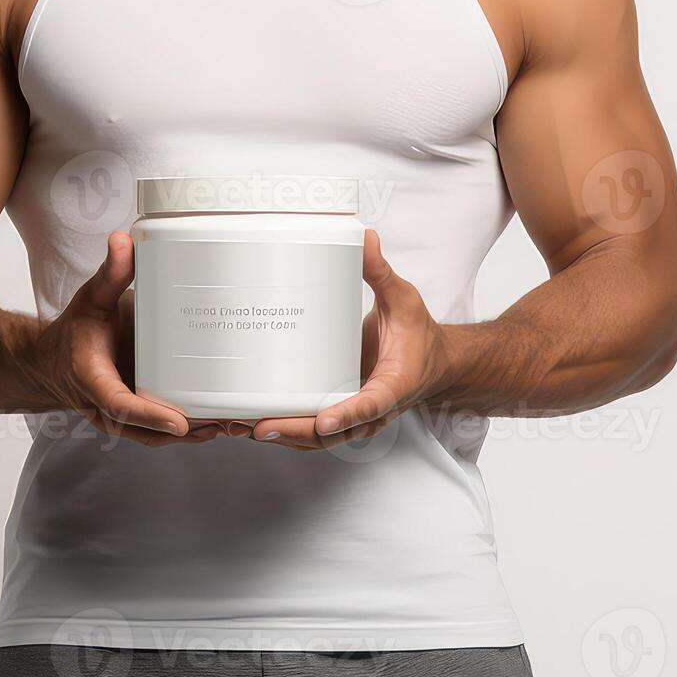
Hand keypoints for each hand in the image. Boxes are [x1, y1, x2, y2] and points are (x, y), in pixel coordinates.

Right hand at [29, 232, 224, 446]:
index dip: (149, 415)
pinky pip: (163, 429)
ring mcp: (124, 418)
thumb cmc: (75, 332)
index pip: (120, 404)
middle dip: (188, 429)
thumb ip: (109, 274)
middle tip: (225, 421)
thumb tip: (123, 240)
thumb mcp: (89, 300)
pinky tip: (220, 421)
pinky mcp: (139, 416)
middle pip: (148, 429)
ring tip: (233, 423)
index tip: (179, 421)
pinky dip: (191, 430)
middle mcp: (107, 408)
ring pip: (159, 435)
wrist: (56, 361)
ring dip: (196, 434)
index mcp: (93, 380)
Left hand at [250, 230, 451, 450]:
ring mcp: (354, 416)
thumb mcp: (404, 300)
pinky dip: (286, 430)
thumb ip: (381, 273)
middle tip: (261, 426)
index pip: (370, 404)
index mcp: (393, 384)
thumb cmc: (418, 335)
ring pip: (318, 438)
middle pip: (334, 432)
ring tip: (244, 427)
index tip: (323, 420)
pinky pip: (312, 430)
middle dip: (296, 431)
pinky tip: (253, 424)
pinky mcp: (339, 411)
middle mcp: (372, 408)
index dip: (346, 415)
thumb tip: (365, 239)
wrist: (432, 363)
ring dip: (284, 436)